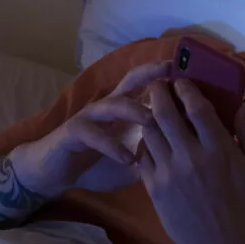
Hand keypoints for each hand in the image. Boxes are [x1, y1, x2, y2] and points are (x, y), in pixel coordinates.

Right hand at [9, 63, 171, 197]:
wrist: (53, 172)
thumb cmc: (96, 163)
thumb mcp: (132, 160)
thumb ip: (152, 153)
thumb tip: (182, 156)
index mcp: (124, 109)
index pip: (147, 86)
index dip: (167, 79)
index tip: (191, 74)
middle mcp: (108, 106)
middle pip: (130, 81)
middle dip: (151, 74)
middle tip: (171, 72)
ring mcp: (90, 116)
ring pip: (113, 104)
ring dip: (133, 110)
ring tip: (152, 121)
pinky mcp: (74, 132)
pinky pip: (94, 135)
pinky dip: (112, 147)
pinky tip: (128, 159)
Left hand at [138, 79, 244, 243]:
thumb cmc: (244, 204)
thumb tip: (241, 106)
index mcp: (219, 149)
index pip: (197, 107)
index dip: (186, 88)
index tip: (182, 80)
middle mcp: (191, 157)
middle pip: (165, 113)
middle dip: (159, 92)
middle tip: (159, 84)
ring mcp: (169, 173)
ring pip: (149, 132)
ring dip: (148, 114)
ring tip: (150, 106)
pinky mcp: (154, 188)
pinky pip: (142, 156)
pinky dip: (144, 141)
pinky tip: (149, 137)